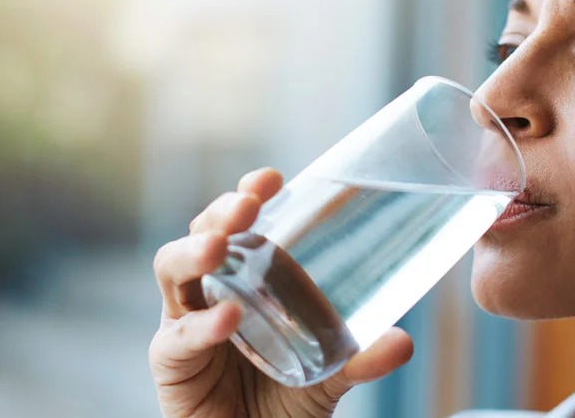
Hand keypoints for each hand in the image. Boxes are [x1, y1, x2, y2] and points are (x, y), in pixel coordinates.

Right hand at [149, 167, 413, 417]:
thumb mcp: (331, 373)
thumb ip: (362, 359)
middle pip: (202, 235)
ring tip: (221, 246)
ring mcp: (183, 322)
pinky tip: (228, 317)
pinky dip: (200, 326)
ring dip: (193, 251)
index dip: (248, 195)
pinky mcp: (170, 362)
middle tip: (247, 206)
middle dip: (220, 213)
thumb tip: (404, 341)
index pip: (240, 224)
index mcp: (243, 278)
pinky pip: (175, 338)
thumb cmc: (284, 398)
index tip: (273, 178)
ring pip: (171, 272)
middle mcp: (208, 291)